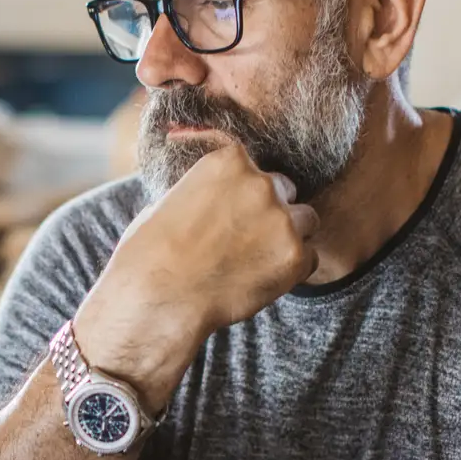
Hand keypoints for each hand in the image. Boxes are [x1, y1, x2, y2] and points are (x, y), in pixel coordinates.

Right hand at [73, 143, 317, 409]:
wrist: (158, 298)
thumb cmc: (150, 254)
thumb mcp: (171, 201)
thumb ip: (207, 191)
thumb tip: (216, 198)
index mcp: (229, 161)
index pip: (254, 169)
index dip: (245, 194)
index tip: (232, 214)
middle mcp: (260, 183)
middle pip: (285, 191)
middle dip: (270, 213)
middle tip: (244, 242)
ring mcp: (281, 218)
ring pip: (306, 221)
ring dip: (288, 238)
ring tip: (256, 262)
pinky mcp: (295, 255)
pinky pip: (310, 258)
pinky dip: (292, 271)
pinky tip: (261, 281)